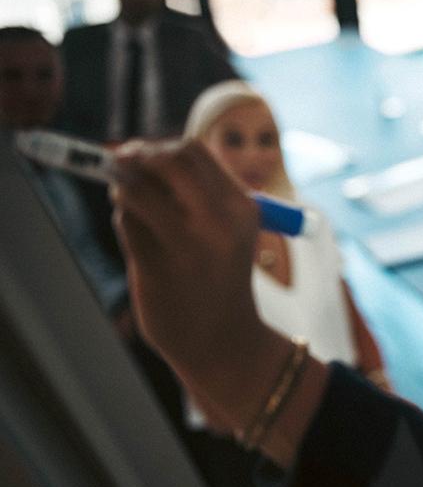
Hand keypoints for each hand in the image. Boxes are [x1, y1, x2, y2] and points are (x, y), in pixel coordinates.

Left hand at [109, 140, 288, 433]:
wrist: (224, 340)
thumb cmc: (218, 278)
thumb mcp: (224, 231)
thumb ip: (191, 194)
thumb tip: (131, 154)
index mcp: (241, 208)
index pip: (192, 151)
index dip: (158, 146)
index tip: (138, 153)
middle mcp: (219, 222)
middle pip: (166, 160)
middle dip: (135, 156)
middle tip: (118, 163)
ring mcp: (188, 245)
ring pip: (137, 190)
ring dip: (124, 189)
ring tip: (128, 202)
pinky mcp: (158, 266)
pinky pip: (127, 223)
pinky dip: (124, 220)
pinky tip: (136, 234)